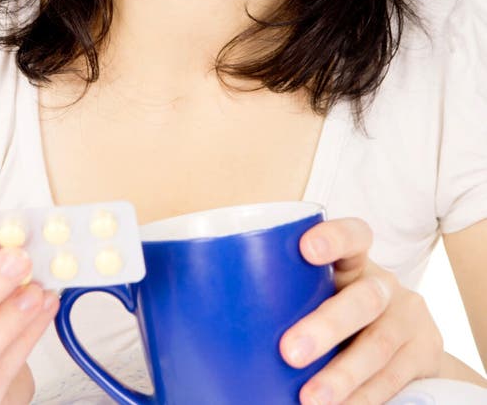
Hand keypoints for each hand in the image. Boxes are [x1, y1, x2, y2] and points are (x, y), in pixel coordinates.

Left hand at [278, 217, 443, 403]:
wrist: (403, 348)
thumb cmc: (335, 314)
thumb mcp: (316, 296)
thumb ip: (277, 295)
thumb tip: (198, 306)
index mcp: (355, 261)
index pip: (353, 235)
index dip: (333, 237)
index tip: (304, 249)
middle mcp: (384, 284)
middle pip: (363, 298)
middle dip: (327, 325)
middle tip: (289, 350)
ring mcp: (408, 317)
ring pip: (379, 344)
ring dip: (343, 375)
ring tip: (310, 399)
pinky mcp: (424, 353)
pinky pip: (393, 378)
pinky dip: (364, 398)